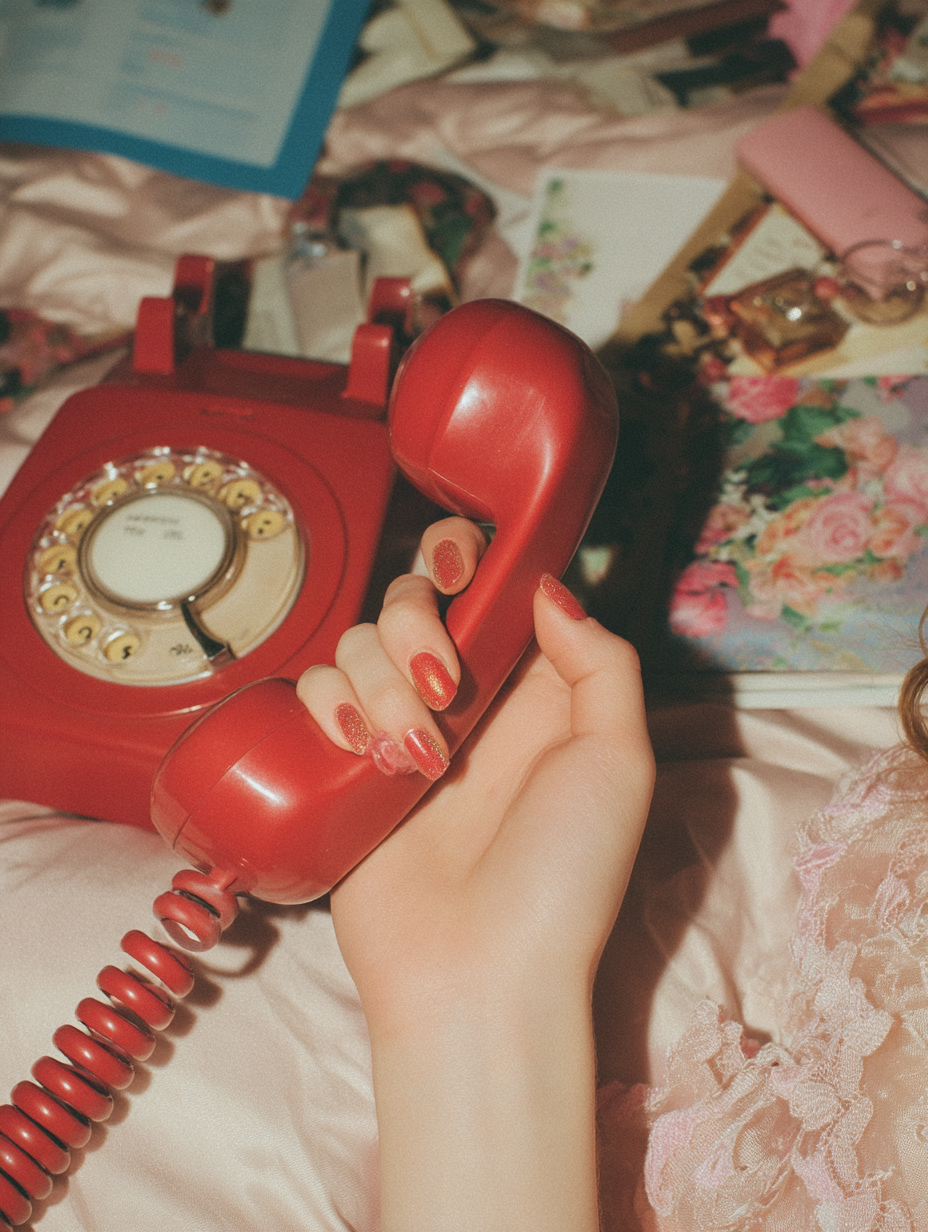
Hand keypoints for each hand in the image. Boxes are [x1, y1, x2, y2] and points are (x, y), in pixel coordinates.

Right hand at [297, 518, 653, 1231]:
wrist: (476, 974)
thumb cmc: (562, 873)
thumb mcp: (618, 760)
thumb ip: (600, 660)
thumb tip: (547, 585)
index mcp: (535, 687)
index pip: (493, 586)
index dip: (470, 558)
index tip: (460, 570)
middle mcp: (466, 698)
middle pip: (414, 597)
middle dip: (417, 624)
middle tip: (444, 688)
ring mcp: (399, 728)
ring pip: (359, 640)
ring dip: (381, 684)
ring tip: (414, 759)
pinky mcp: (342, 764)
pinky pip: (316, 692)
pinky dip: (333, 709)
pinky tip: (362, 757)